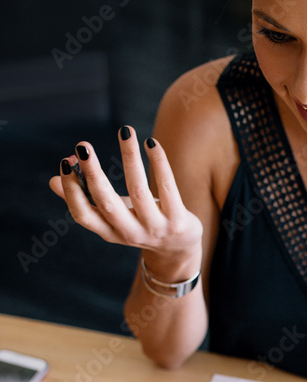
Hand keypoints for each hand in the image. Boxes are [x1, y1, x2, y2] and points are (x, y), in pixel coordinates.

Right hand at [48, 126, 202, 276]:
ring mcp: (155, 228)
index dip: (72, 190)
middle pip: (107, 203)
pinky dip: (159, 162)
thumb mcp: (112, 216)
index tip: (66, 162)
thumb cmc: (139, 223)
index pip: (83, 215)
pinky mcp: (178, 221)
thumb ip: (85, 199)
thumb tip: (52, 181)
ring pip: (139, 191)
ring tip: (125, 131)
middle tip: (82, 146)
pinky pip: (168, 187)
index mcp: (109, 232)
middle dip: (93, 174)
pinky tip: (151, 143)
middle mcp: (130, 233)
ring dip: (129, 158)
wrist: (179, 249)